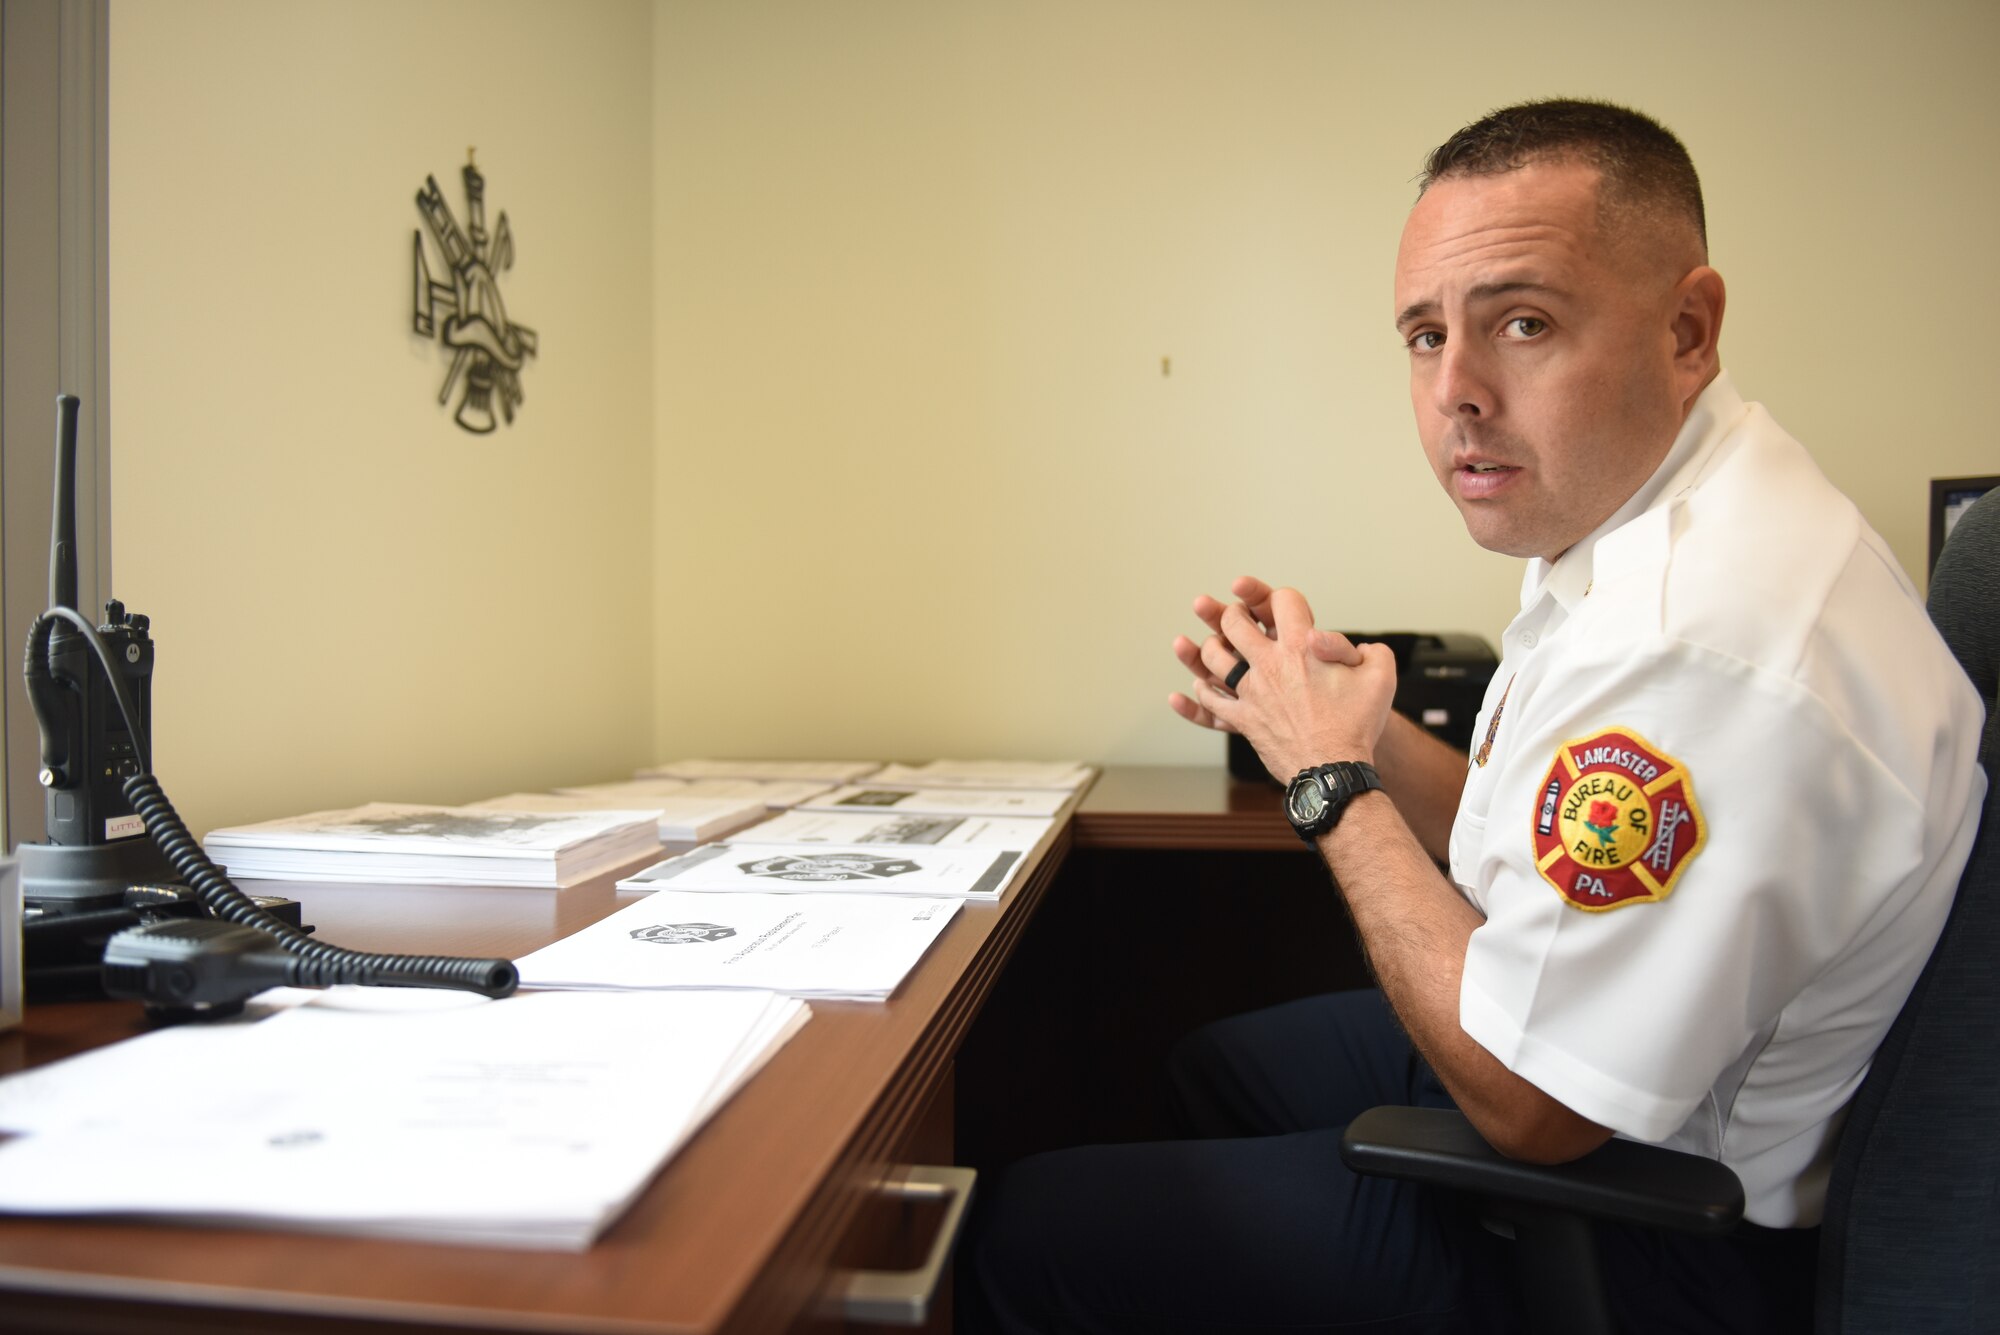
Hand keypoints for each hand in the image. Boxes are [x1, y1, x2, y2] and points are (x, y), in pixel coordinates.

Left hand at [1167, 576, 1365, 731]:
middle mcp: (1270, 666)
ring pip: (1214, 658)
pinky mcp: (1243, 720)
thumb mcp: (1381, 678)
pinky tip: (1203, 685)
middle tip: (1238, 616)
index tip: (1288, 607)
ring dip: (1212, 647)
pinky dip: (1203, 691)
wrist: (1334, 769)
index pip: (1283, 601)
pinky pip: (1211, 701)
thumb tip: (1361, 648)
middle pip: (1234, 622)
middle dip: (1234, 613)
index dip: (1286, 598)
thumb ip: (1374, 653)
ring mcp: (1251, 693)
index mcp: (1302, 648)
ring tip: (1216, 644)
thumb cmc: (1357, 725)